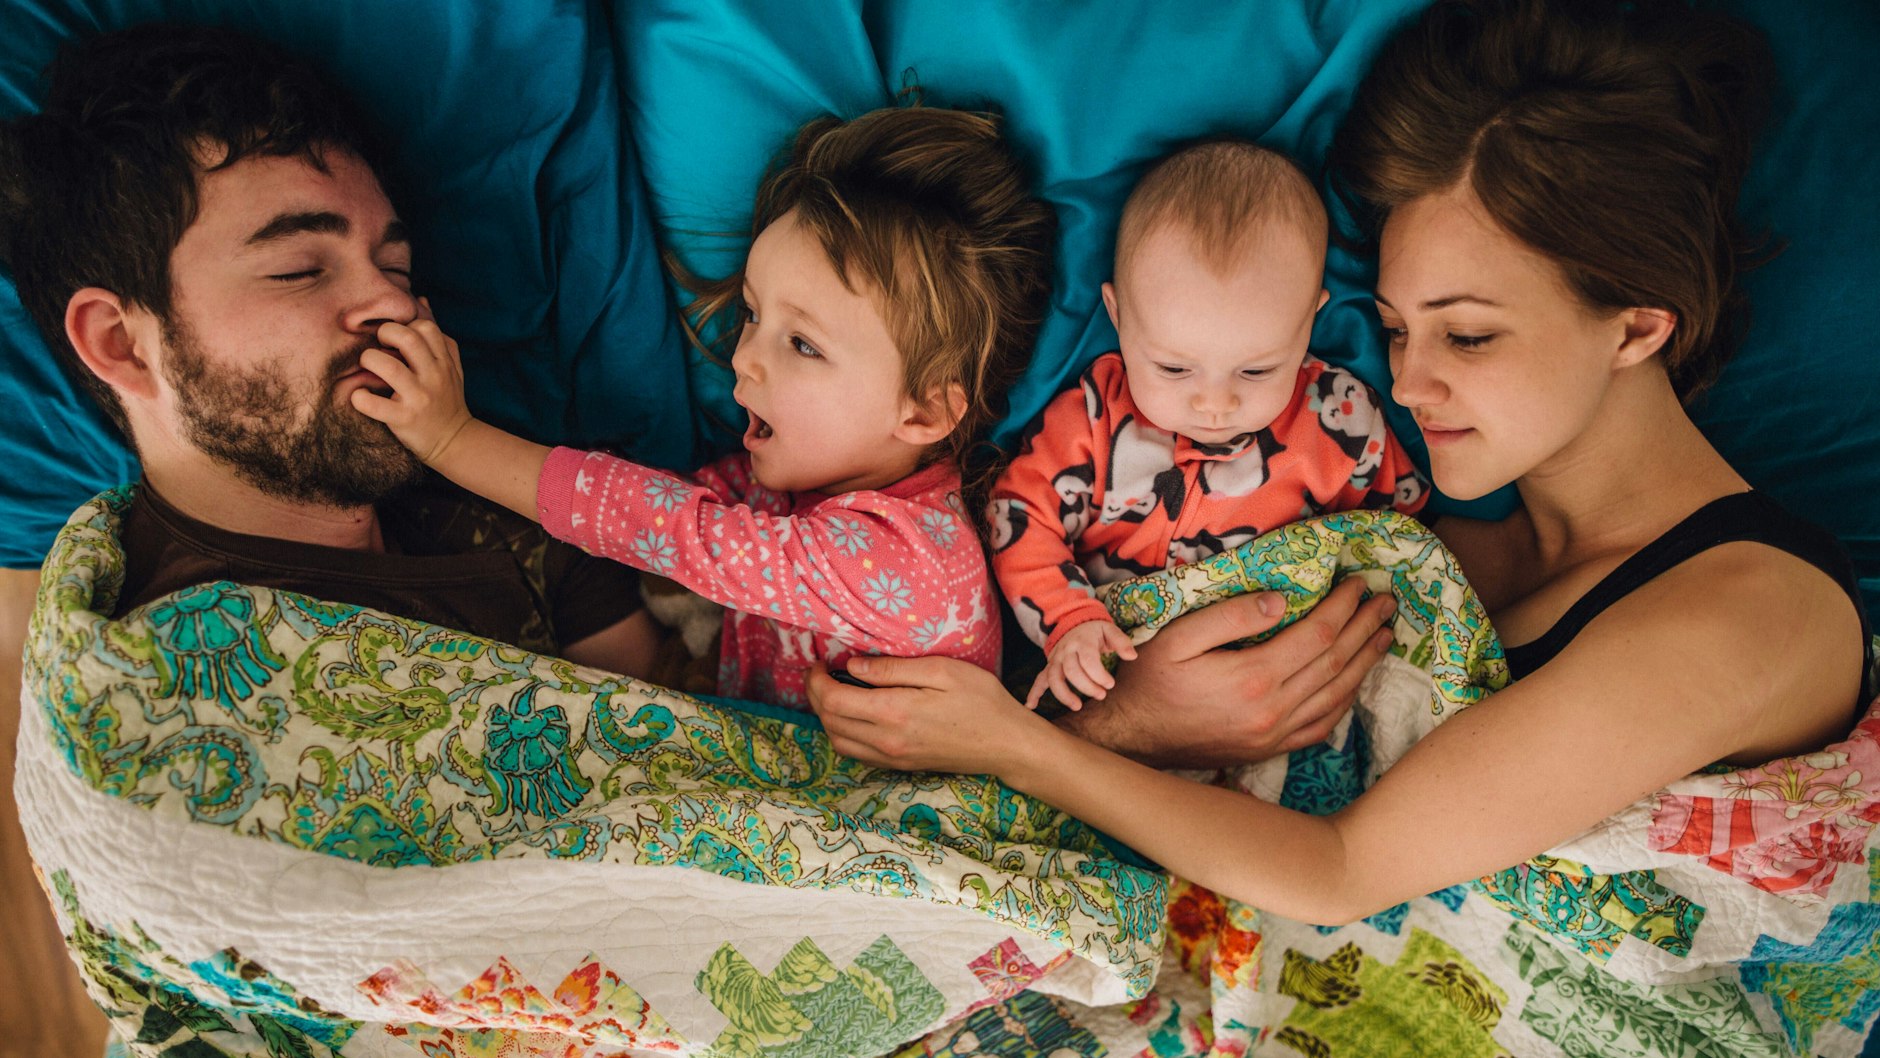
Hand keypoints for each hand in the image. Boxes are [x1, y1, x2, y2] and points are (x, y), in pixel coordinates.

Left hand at [349, 302, 474, 465]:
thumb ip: (437, 336)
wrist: (455, 442)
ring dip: (370, 361)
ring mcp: (419, 398)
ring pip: (389, 367)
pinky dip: (360, 398)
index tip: (395, 339)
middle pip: (408, 340)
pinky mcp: (404, 419)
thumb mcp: (451, 366)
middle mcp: (434, 377)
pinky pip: (375, 404)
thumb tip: (422, 300)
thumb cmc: (447, 399)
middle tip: (377, 346)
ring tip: (366, 367)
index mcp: (444, 362)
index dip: (405, 326)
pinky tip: (359, 396)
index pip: (425, 328)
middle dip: (385, 335)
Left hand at [808, 656, 1053, 775]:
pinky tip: (852, 715)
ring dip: (826, 716)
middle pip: (829, 721)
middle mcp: (885, 741)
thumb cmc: (981, 700)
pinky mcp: (899, 766)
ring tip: (832, 691)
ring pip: (837, 741)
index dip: (816, 679)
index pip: (833, 699)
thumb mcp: (941, 670)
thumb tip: (853, 665)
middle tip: (820, 672)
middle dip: (815, 694)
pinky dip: (842, 733)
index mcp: (893, 712)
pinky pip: (855, 753)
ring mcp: (891, 758)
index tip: (819, 661)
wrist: (1005, 744)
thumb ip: (893, 668)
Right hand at [1028, 620, 1138, 709]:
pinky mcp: (1050, 666)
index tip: (1110, 684)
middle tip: (1101, 695)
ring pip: (1053, 677)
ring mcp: (1056, 659)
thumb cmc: (1095, 631)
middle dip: (1086, 686)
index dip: (1099, 675)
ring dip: (1063, 694)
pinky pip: (1039, 679)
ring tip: (1076, 707)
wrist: (1074, 622)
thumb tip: (1132, 656)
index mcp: (1082, 641)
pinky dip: (1034, 692)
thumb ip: (1121, 642)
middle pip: (1071, 671)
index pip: (1088, 660)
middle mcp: (1066, 650)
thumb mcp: (1110, 630)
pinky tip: (1031, 706)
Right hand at [1063, 578, 1394, 766]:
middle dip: (1365, 627)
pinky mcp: (1268, 750)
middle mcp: (1273, 710)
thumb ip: (1231, 616)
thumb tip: (1281, 601)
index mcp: (1254, 678)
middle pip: (1335, 662)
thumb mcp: (1179, 637)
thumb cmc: (1149, 681)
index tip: (1358, 583)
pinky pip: (1321, 726)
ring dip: (1364, 662)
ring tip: (1384, 635)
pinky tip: (1354, 683)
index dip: (1344, 606)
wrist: (1130, 739)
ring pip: (1336, 695)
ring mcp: (1274, 735)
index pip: (1317, 634)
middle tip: (1387, 601)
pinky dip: (1344, 701)